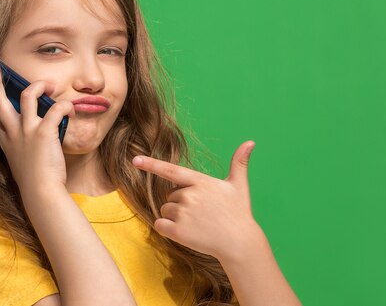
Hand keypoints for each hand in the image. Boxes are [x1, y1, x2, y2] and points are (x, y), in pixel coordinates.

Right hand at [0, 65, 75, 190]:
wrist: (41, 194)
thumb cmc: (35, 183)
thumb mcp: (20, 164)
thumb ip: (21, 150)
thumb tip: (30, 144)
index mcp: (7, 141)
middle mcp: (14, 133)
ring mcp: (27, 131)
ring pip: (27, 95)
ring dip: (39, 85)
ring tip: (50, 84)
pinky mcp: (44, 132)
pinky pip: (55, 108)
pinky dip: (65, 105)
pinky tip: (71, 111)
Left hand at [131, 141, 261, 262]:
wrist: (240, 244)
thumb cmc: (239, 213)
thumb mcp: (239, 186)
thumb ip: (239, 163)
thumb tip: (250, 142)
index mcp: (200, 181)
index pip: (171, 170)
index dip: (151, 164)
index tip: (135, 160)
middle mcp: (189, 195)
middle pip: (170, 196)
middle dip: (180, 203)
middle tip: (201, 213)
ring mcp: (183, 213)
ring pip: (165, 210)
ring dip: (175, 217)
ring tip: (197, 224)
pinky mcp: (178, 231)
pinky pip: (160, 225)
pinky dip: (168, 229)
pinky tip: (186, 233)